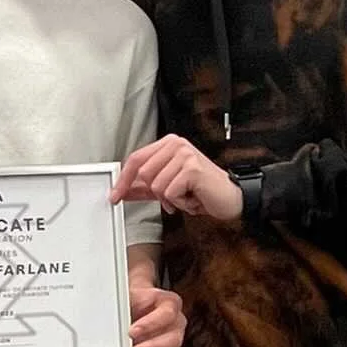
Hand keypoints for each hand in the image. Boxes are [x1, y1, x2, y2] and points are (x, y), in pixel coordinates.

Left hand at [112, 135, 242, 220]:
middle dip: (156, 193)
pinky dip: (180, 203)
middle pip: (143, 173)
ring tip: (186, 196)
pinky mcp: (192, 168)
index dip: (123, 179)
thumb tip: (123, 190)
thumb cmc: (202, 191)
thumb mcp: (168, 188)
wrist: (231, 198)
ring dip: (170, 199)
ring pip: (156, 185)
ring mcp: (185, 154)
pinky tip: (193, 198)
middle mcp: (176, 144)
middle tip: (174, 197)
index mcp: (168, 144)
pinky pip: (170, 193)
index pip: (136, 159)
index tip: (115, 195)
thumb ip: (145, 187)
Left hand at [121, 280, 185, 346]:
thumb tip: (105, 312)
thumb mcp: (132, 294)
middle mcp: (175, 321)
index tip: (132, 332)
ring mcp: (171, 337)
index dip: (149, 324)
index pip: (166, 314)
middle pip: (172, 338)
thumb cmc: (138, 297)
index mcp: (170, 303)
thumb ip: (124, 303)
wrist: (140, 301)